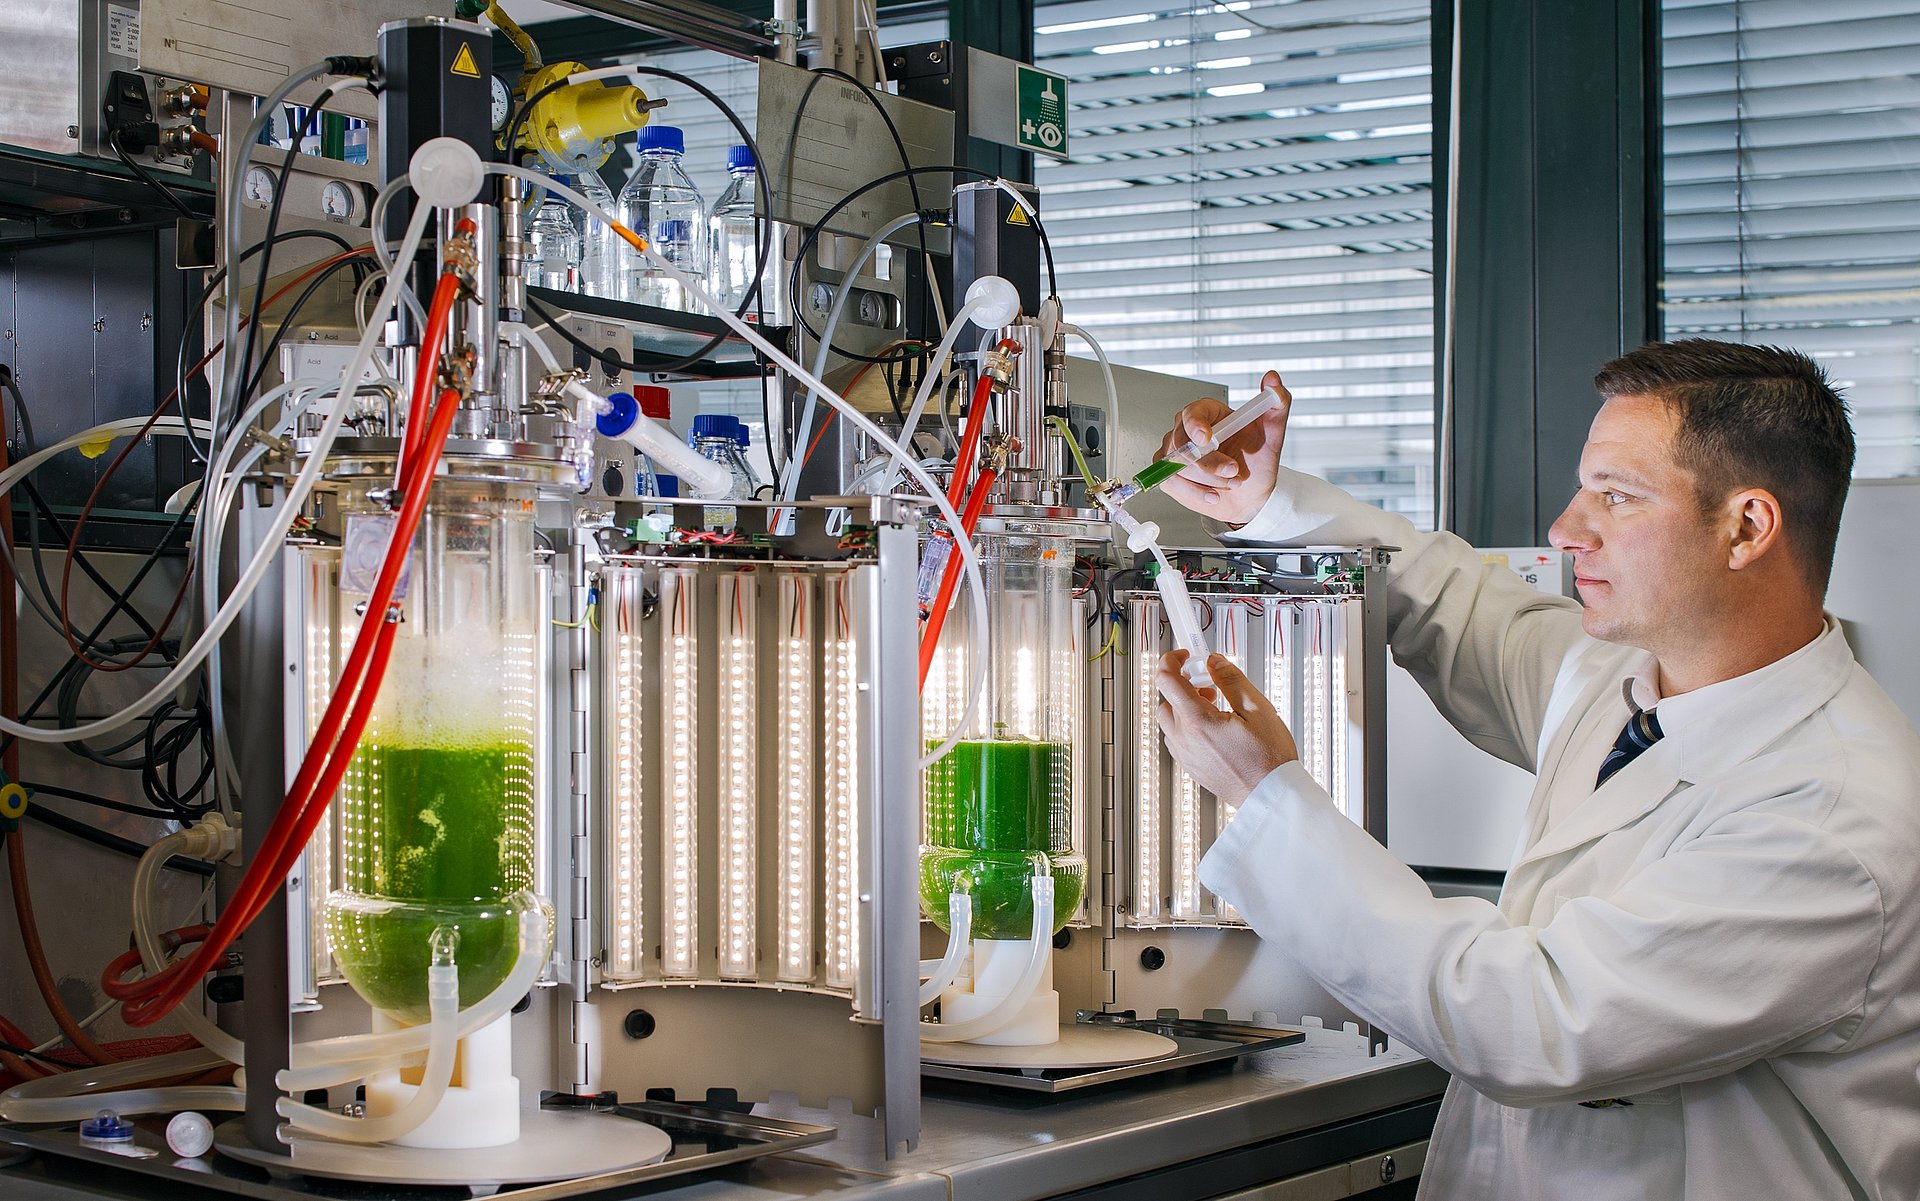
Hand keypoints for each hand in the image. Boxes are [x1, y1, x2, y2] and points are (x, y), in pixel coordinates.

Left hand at [1155, 650, 1298, 806]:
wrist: (1270, 795)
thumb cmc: (1269, 760)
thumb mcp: (1258, 709)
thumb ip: (1232, 680)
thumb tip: (1214, 662)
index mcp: (1198, 722)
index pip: (1166, 680)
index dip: (1171, 660)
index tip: (1184, 656)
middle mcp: (1185, 740)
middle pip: (1166, 699)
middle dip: (1183, 684)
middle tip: (1208, 683)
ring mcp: (1185, 755)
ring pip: (1170, 720)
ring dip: (1185, 706)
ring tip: (1215, 705)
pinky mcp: (1190, 767)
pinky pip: (1177, 738)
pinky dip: (1188, 725)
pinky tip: (1213, 725)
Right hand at [1157, 370, 1291, 525]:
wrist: (1250, 494)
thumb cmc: (1257, 462)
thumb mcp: (1273, 432)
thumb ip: (1277, 403)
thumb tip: (1273, 379)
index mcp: (1208, 413)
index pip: (1192, 412)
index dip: (1195, 425)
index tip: (1206, 439)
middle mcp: (1187, 430)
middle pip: (1182, 443)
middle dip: (1210, 463)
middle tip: (1233, 471)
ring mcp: (1175, 451)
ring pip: (1179, 466)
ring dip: (1209, 480)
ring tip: (1230, 482)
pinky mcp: (1168, 473)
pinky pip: (1172, 482)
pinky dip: (1195, 493)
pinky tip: (1213, 494)